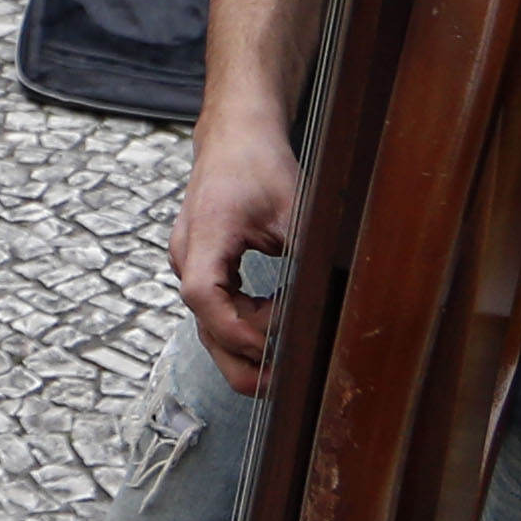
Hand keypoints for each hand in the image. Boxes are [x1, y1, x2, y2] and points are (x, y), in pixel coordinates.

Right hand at [169, 120, 306, 395]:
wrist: (235, 137)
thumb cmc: (259, 164)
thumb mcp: (295, 208)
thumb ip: (306, 255)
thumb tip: (332, 300)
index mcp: (205, 237)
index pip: (203, 298)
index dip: (237, 329)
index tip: (273, 343)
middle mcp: (188, 256)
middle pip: (202, 325)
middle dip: (240, 360)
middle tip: (278, 383)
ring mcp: (191, 263)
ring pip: (208, 323)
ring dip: (244, 344)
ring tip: (282, 359)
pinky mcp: (202, 266)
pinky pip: (215, 308)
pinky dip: (242, 323)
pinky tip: (272, 325)